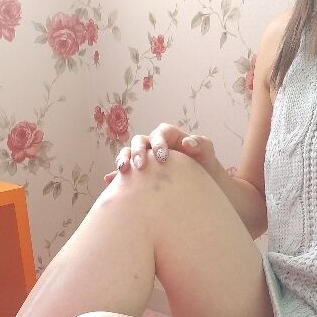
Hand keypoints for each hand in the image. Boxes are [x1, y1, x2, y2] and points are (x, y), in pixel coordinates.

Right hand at [103, 122, 218, 182]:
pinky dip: (115, 175)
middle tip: (141, 167)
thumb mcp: (207, 151)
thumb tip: (186, 143)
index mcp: (168, 135)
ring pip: (128, 152)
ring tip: (124, 171)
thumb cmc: (204, 163)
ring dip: (123, 159)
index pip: (159, 133)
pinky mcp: (137, 172)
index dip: (159, 143)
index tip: (163, 158)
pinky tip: (109, 181)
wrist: (199, 182)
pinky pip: (124, 171)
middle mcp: (152, 143)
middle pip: (140, 141)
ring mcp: (144, 156)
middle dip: (138, 152)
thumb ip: (200, 143)